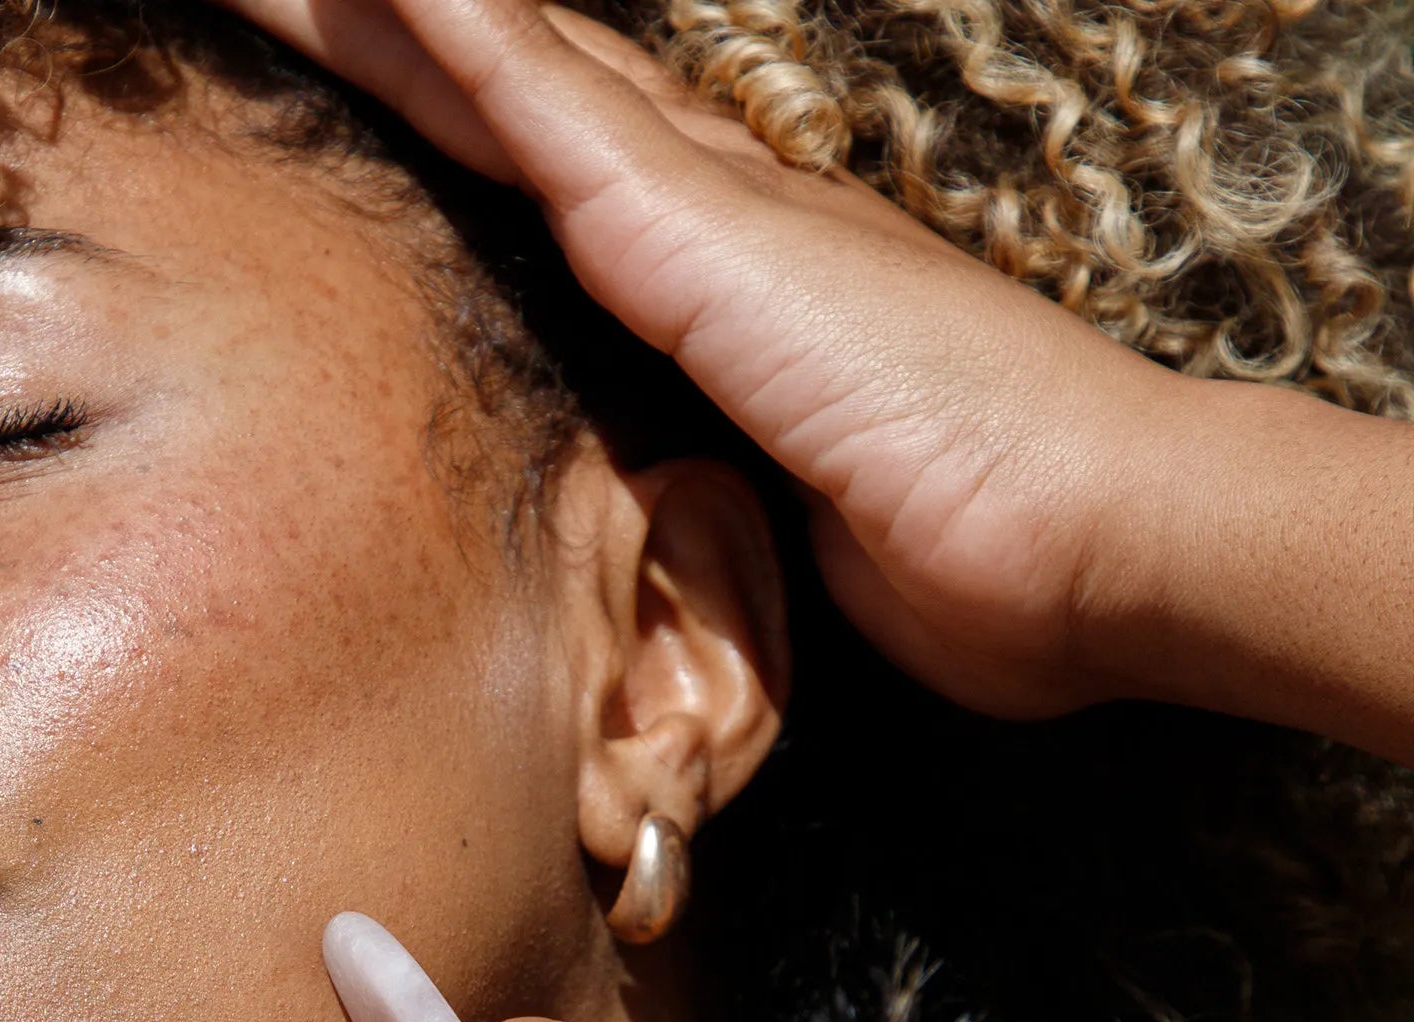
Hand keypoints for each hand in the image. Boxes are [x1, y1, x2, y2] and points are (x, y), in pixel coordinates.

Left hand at [217, 0, 1204, 723]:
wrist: (1074, 540)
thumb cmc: (959, 548)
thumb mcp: (791, 508)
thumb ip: (722, 472)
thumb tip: (668, 514)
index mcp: (722, 275)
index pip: (559, 166)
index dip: (463, 109)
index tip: (367, 79)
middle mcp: (706, 205)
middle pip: (512, 88)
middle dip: (394, 35)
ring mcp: (698, 200)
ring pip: (497, 67)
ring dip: (381, 9)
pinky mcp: (685, 227)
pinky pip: (527, 98)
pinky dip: (445, 29)